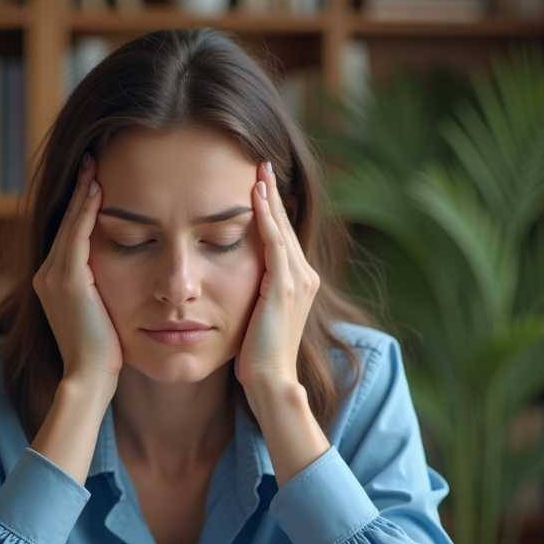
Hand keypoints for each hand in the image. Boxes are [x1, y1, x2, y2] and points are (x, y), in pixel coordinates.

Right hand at [32, 153, 121, 389]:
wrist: (90, 377)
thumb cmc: (103, 354)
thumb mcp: (100, 314)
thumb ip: (101, 291)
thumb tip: (121, 277)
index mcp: (53, 283)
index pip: (68, 236)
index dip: (80, 208)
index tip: (93, 183)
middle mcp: (46, 276)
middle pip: (65, 224)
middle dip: (79, 192)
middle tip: (90, 160)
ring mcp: (54, 278)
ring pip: (69, 226)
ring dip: (82, 194)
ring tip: (93, 166)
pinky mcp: (68, 282)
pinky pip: (76, 237)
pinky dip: (86, 213)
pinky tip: (97, 191)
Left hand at [235, 161, 320, 394]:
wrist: (271, 381)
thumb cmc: (258, 356)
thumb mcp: (257, 316)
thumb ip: (256, 294)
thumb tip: (238, 281)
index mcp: (300, 283)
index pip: (284, 236)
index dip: (272, 209)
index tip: (260, 182)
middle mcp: (305, 277)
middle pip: (286, 226)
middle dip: (273, 194)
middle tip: (261, 163)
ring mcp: (297, 282)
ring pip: (282, 229)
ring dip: (269, 198)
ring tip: (258, 170)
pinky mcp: (284, 288)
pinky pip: (275, 243)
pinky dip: (266, 217)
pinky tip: (255, 196)